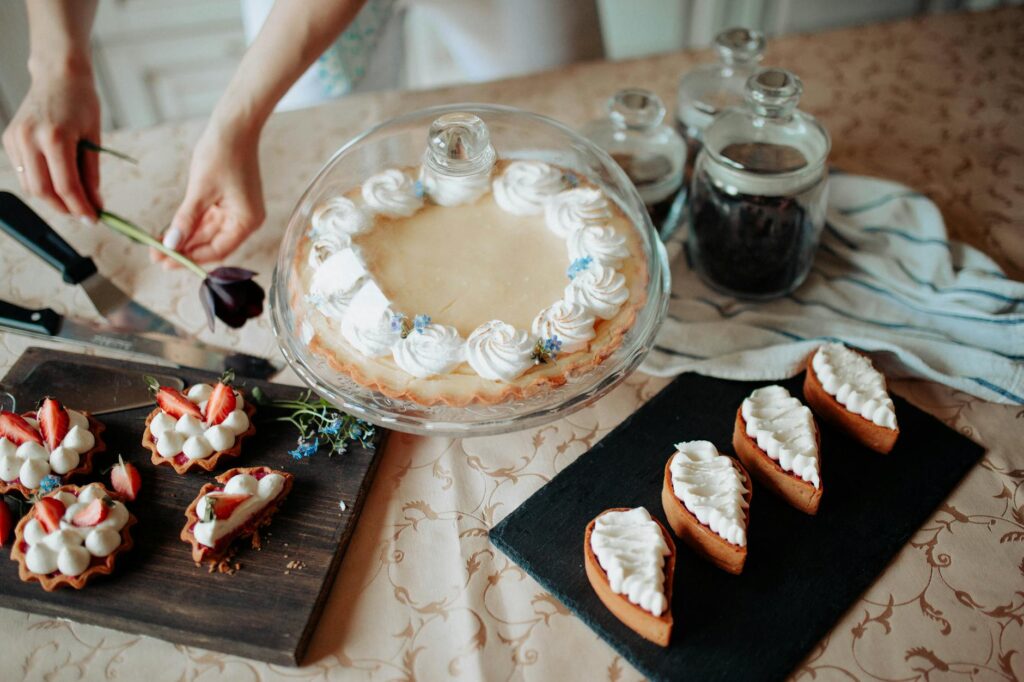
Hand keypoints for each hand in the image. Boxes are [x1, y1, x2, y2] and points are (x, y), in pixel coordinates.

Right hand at [2, 70, 100, 219]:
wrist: (59, 75)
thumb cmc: (81, 102)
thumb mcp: (94, 138)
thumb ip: (91, 174)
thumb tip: (95, 204)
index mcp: (55, 137)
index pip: (66, 187)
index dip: (81, 208)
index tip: (94, 219)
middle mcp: (30, 138)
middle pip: (44, 191)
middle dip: (65, 208)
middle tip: (84, 213)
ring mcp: (16, 138)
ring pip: (31, 186)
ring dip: (52, 199)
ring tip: (73, 198)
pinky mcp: (9, 138)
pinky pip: (24, 173)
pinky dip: (41, 183)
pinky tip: (57, 181)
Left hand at [156, 124, 264, 266]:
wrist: (234, 126)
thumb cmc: (223, 154)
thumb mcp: (201, 190)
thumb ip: (186, 220)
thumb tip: (170, 245)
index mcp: (246, 221)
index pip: (217, 250)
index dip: (191, 258)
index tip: (165, 262)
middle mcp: (244, 220)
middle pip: (211, 244)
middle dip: (184, 250)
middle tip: (155, 256)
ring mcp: (235, 211)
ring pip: (206, 234)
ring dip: (184, 240)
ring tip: (156, 246)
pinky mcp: (226, 202)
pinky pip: (206, 221)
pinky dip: (189, 226)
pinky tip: (169, 232)